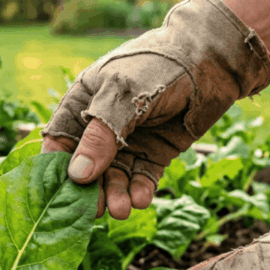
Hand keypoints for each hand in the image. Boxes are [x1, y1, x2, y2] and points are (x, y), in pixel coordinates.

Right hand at [40, 0, 269, 218]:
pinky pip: (142, 178)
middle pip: (87, 167)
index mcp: (83, 103)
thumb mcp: (122, 95)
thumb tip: (77, 175)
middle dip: (90, 189)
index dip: (58, 167)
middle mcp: (102, 126)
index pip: (59, 141)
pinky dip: (140, 190)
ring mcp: (129, 141)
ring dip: (116, 194)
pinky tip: (141, 199)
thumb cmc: (158, 64)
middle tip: (96, 210)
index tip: (60, 192)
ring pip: (115, 177)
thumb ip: (100, 135)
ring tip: (122, 209)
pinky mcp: (155, 152)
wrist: (211, 60)